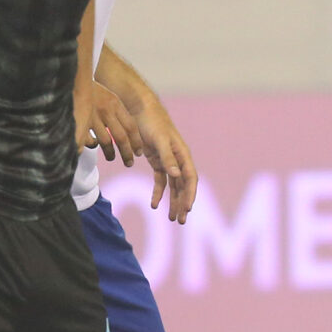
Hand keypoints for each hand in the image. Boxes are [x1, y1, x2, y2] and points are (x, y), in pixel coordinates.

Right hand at [79, 81, 141, 166]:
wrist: (73, 79)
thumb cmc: (91, 91)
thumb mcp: (109, 97)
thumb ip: (116, 111)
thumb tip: (128, 130)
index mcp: (115, 103)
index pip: (131, 126)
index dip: (136, 141)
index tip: (139, 152)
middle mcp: (106, 111)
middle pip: (121, 137)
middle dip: (126, 153)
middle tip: (129, 163)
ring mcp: (92, 116)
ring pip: (105, 141)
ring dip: (109, 152)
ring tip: (111, 157)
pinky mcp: (80, 121)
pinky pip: (89, 139)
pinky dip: (92, 144)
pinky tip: (93, 145)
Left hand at [129, 99, 198, 223]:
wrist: (141, 110)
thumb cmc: (153, 123)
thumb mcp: (159, 140)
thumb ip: (168, 157)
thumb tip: (176, 175)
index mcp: (183, 155)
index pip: (190, 179)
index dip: (190, 194)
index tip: (187, 209)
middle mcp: (178, 160)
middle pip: (183, 186)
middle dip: (183, 203)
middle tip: (181, 221)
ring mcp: (168, 161)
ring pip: (174, 186)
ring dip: (173, 202)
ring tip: (172, 218)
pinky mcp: (157, 161)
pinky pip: (160, 181)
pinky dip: (158, 193)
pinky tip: (154, 205)